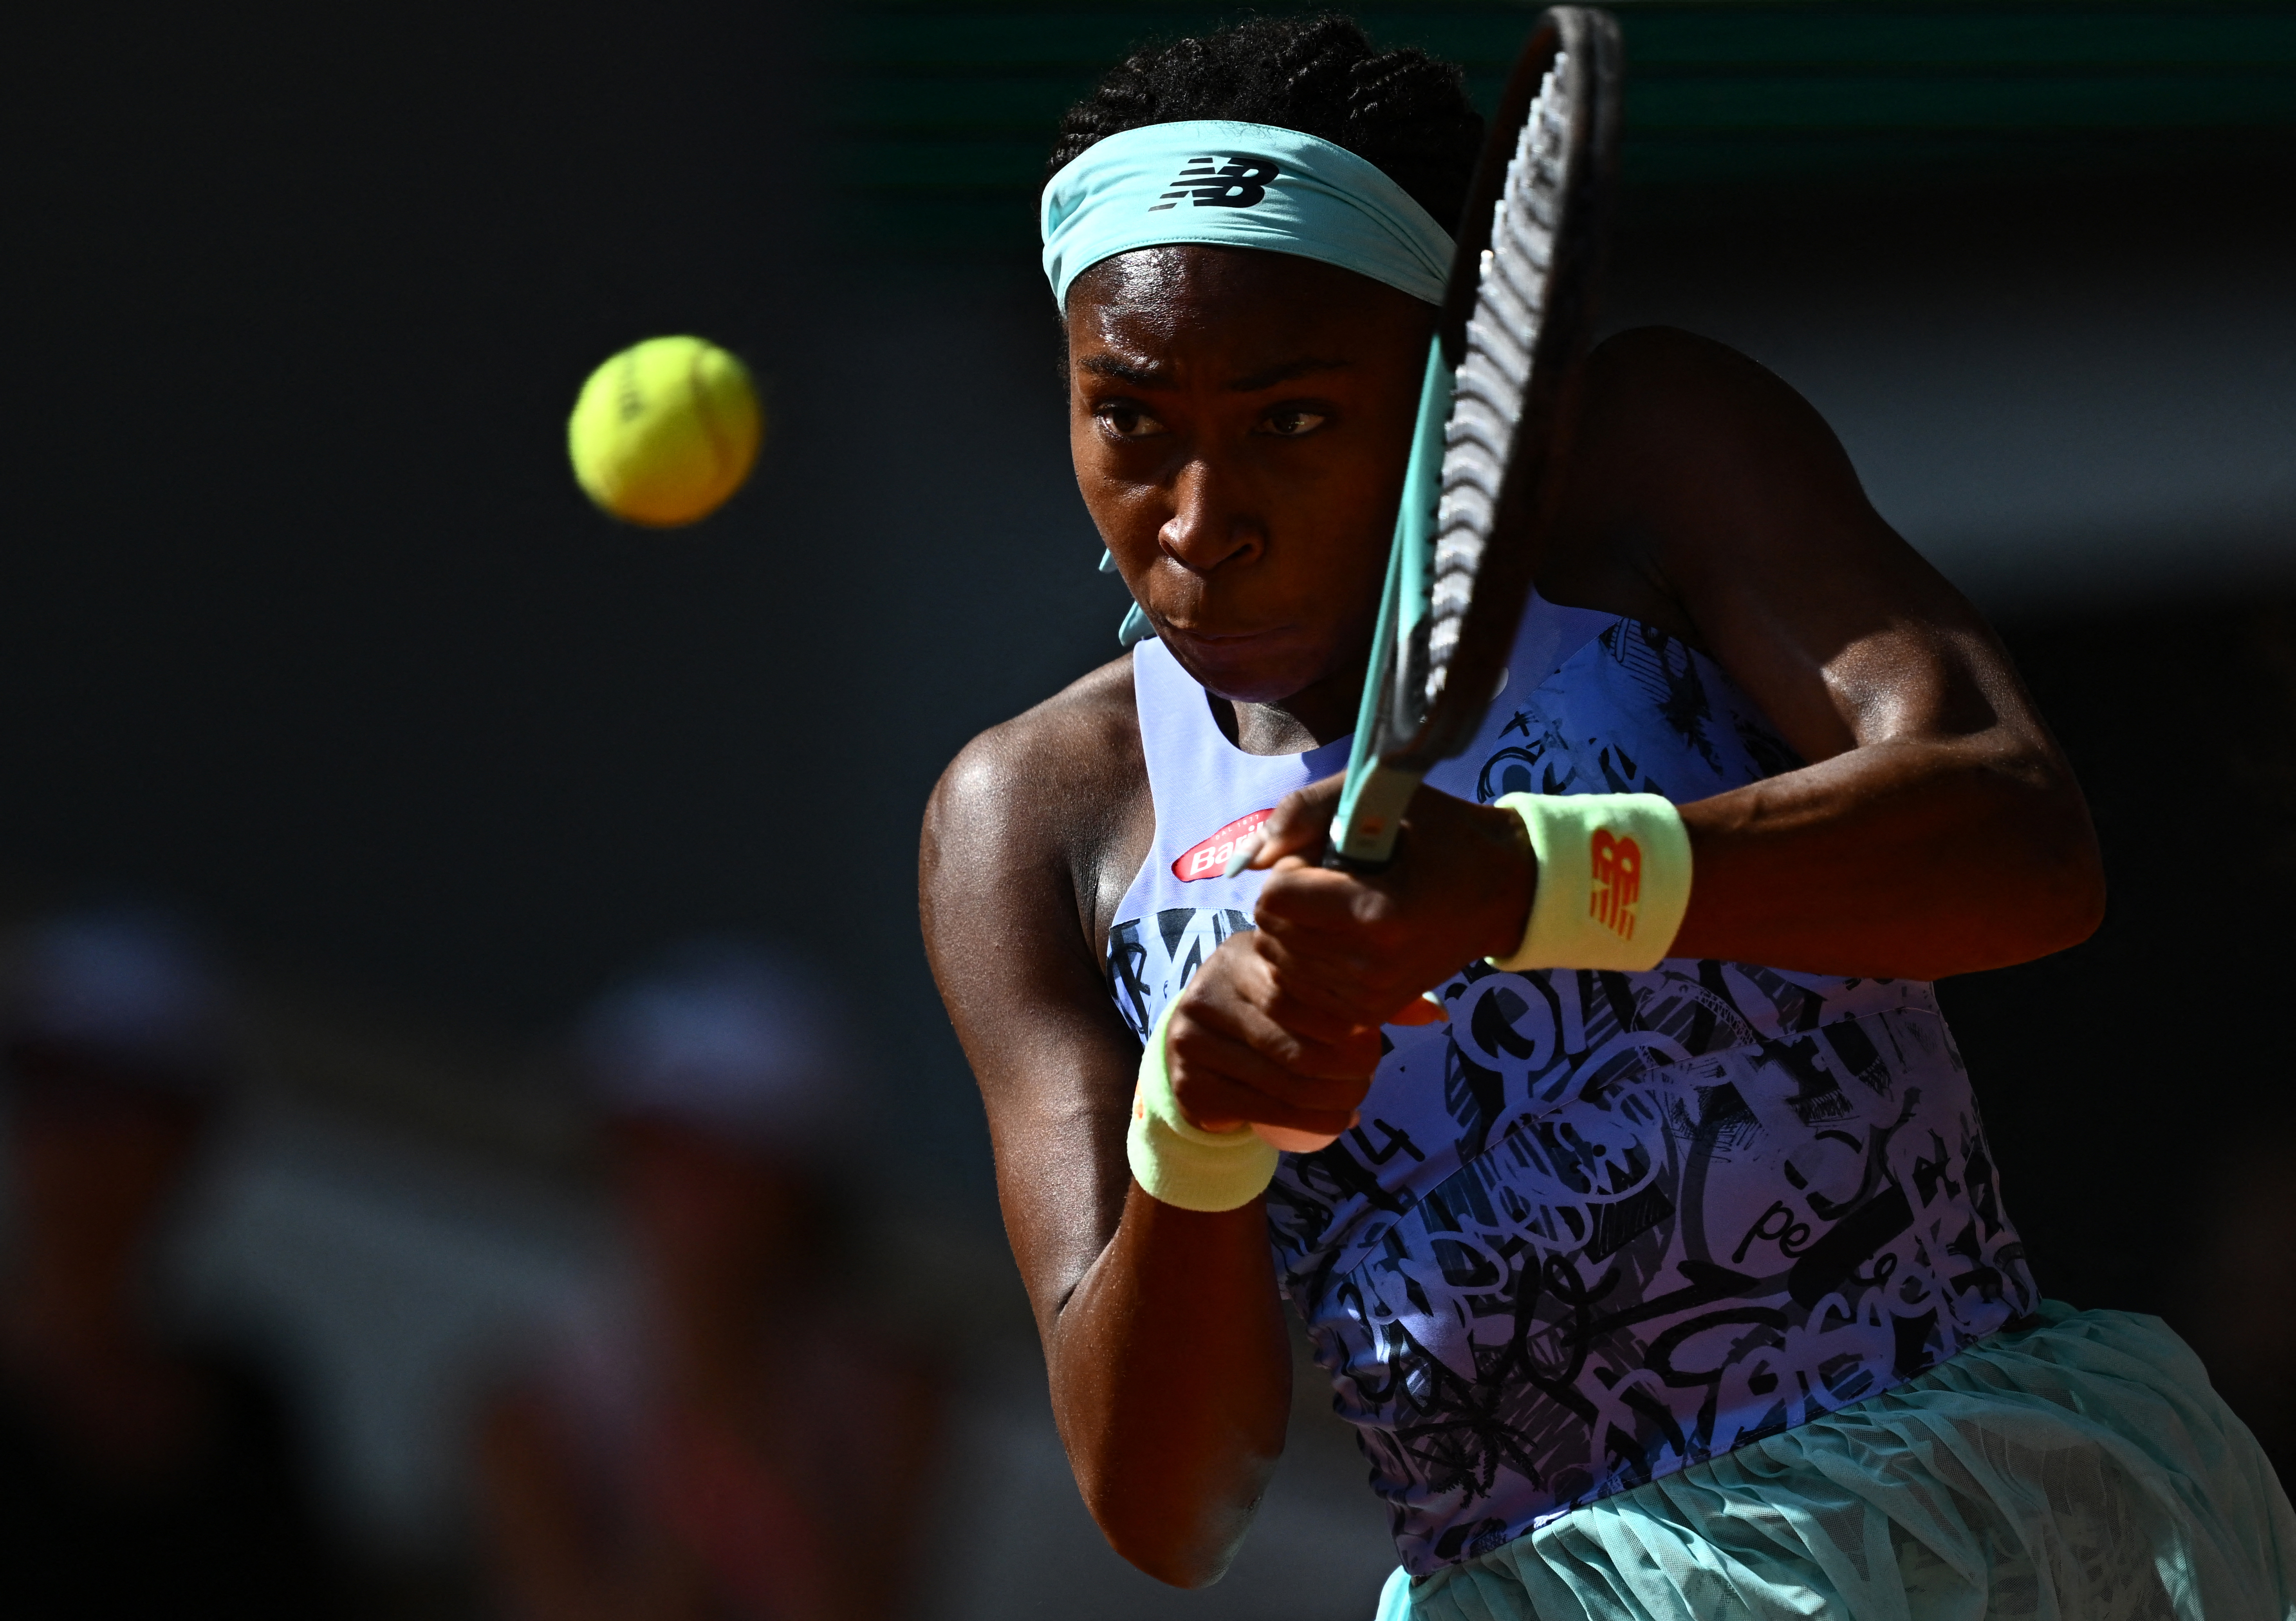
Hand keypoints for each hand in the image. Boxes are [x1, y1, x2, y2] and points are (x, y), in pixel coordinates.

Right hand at [1164, 929, 1381, 1136]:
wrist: (1199, 1046)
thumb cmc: (1269, 1008)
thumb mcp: (1305, 987)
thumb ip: (1362, 995)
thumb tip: (1436, 1014)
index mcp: (1242, 955)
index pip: (1303, 992)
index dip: (1345, 1023)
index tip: (1371, 1041)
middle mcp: (1208, 992)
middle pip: (1294, 1041)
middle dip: (1344, 1068)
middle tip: (1368, 1077)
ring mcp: (1191, 1040)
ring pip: (1281, 1081)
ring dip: (1332, 1100)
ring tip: (1356, 1101)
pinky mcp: (1190, 1085)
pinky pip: (1261, 1110)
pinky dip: (1308, 1123)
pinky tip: (1336, 1122)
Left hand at [1238, 773, 1536, 1030]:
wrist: (1501, 894)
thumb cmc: (1440, 835)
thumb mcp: (1378, 799)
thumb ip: (1303, 814)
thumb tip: (1248, 861)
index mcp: (1377, 912)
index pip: (1275, 896)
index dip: (1292, 866)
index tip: (1329, 858)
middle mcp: (1372, 965)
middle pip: (1271, 929)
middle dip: (1291, 898)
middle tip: (1338, 883)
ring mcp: (1370, 998)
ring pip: (1278, 960)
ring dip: (1296, 929)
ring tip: (1344, 910)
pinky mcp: (1368, 1016)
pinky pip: (1296, 988)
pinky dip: (1305, 959)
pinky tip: (1341, 940)